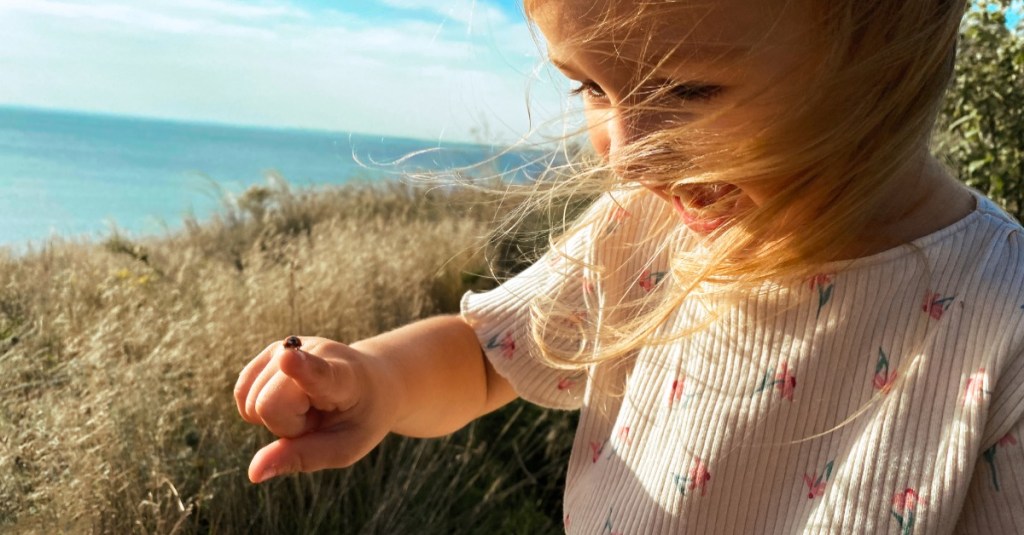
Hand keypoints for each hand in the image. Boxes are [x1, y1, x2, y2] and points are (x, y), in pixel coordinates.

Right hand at [233, 336, 399, 482]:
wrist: (372, 382)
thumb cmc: (359, 418)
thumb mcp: (345, 448)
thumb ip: (302, 458)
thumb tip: (253, 472)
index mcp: (344, 378)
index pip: (318, 373)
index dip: (300, 368)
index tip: (288, 357)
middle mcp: (314, 352)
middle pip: (268, 404)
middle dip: (286, 427)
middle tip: (316, 419)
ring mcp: (288, 347)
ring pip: (251, 400)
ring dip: (276, 417)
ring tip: (308, 407)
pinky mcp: (269, 351)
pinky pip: (241, 393)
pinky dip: (260, 408)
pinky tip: (289, 401)